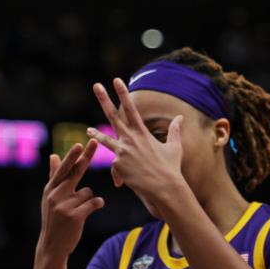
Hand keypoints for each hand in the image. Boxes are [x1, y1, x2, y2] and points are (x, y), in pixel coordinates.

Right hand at [37, 140, 104, 260]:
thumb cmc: (55, 218)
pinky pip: (95, 202)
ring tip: (77, 211)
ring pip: (89, 192)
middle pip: (75, 172)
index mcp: (50, 189)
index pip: (64, 169)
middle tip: (94, 141)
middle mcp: (55, 194)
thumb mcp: (50, 197)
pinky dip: (96, 205)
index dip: (73, 156)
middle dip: (85, 156)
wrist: (53, 244)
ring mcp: (64, 205)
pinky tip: (87, 213)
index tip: (80, 143)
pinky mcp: (75, 216)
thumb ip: (54, 176)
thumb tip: (54, 155)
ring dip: (88, 200)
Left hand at [86, 78, 185, 210]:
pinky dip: (119, 174)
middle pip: (113, 116)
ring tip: (88, 130)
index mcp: (143, 133)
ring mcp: (122, 152)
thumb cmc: (171, 168)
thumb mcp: (175, 147)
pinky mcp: (118, 165)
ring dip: (96, 135)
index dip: (123, 93)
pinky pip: (115, 166)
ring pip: (105, 140)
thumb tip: (180, 117)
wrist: (164, 187)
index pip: (131, 108)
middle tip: (96, 85)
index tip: (116, 80)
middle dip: (104, 99)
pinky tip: (124, 182)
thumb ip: (175, 130)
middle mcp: (130, 139)